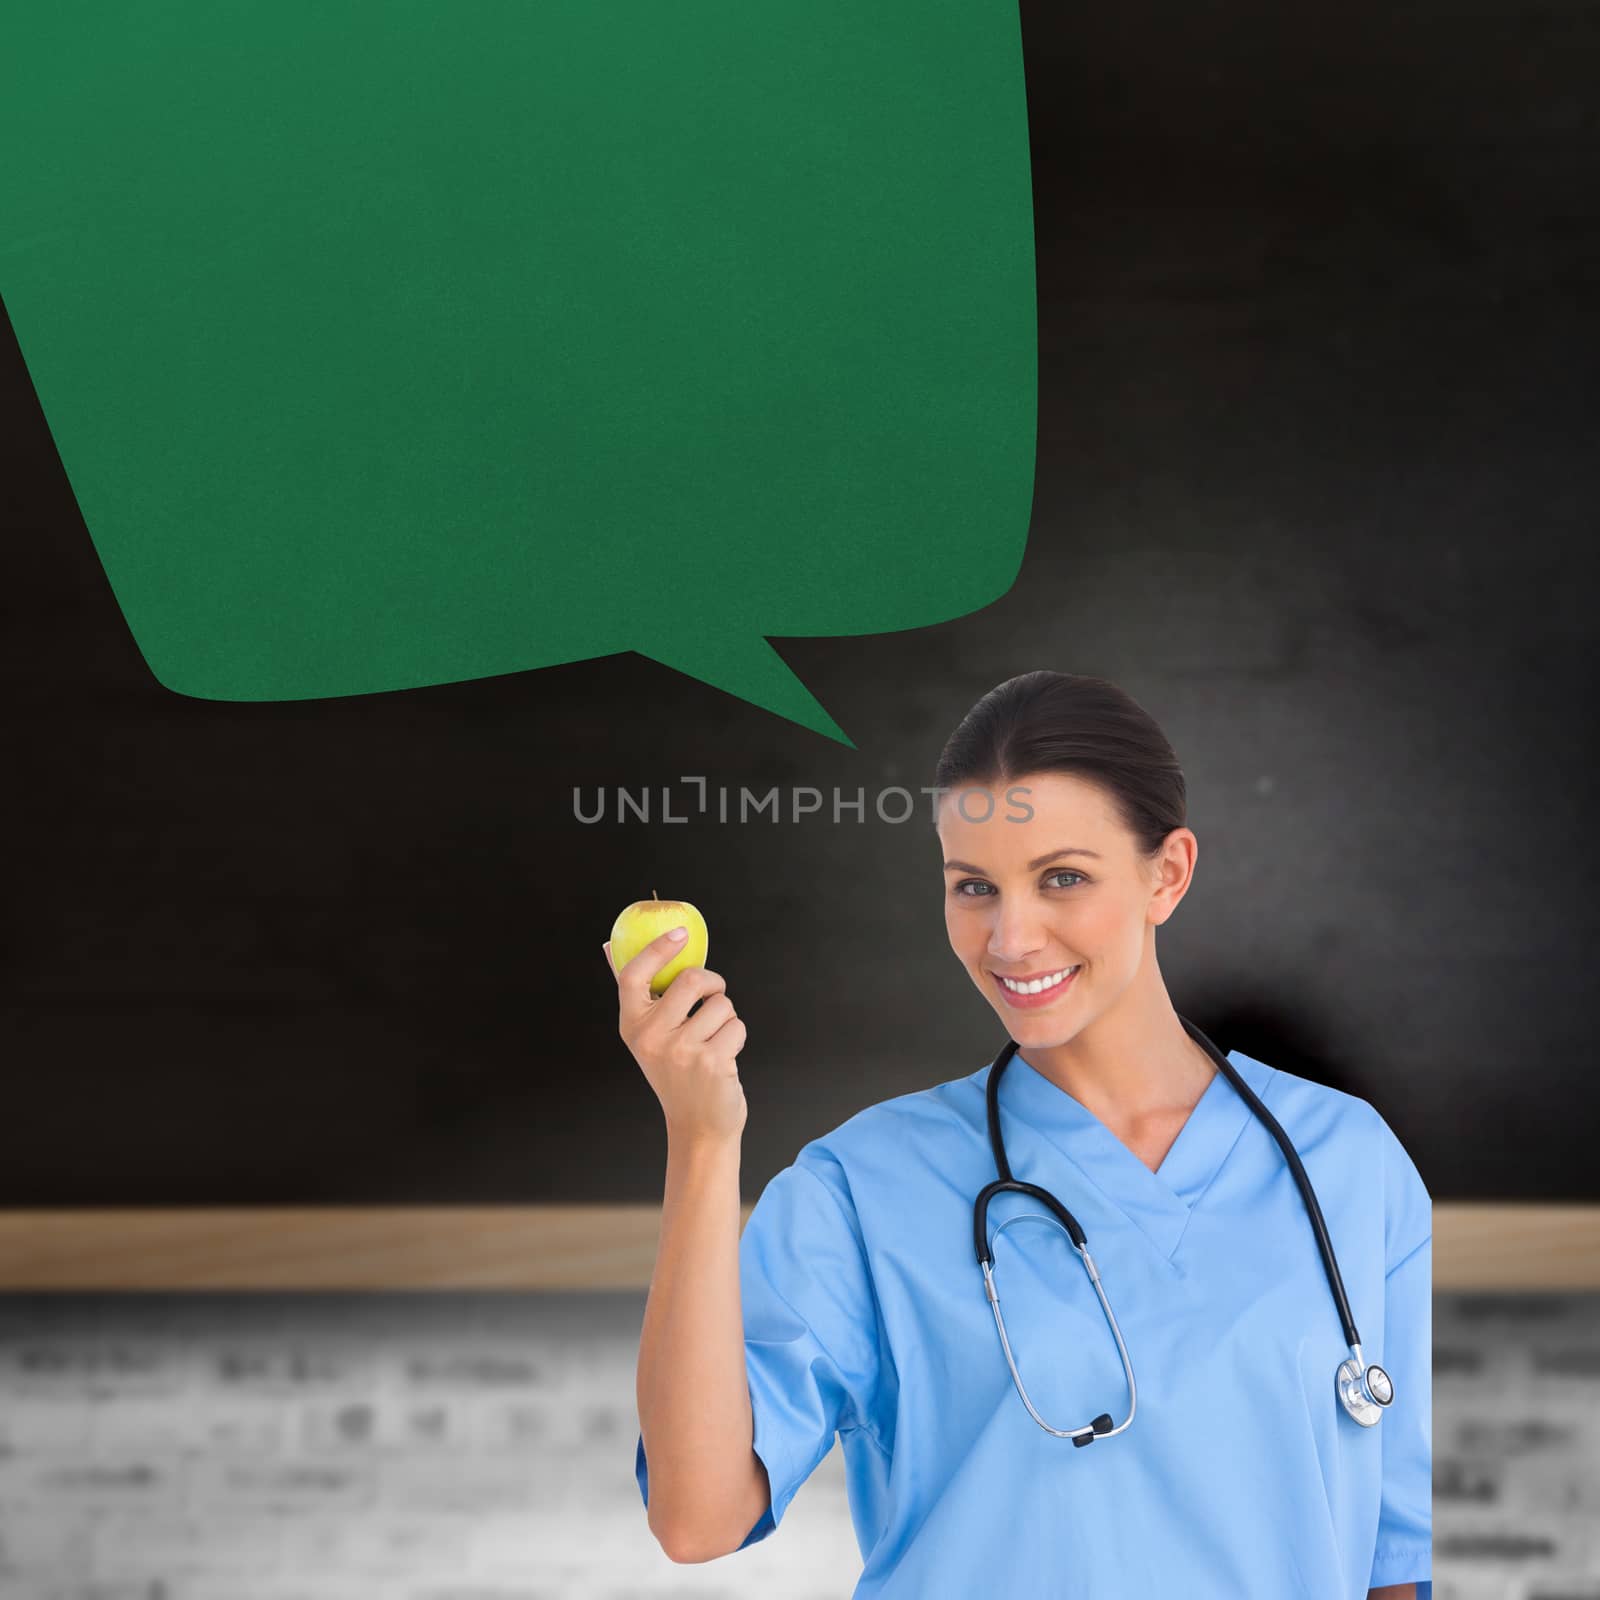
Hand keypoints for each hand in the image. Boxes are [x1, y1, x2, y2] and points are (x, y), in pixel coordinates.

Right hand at [605, 929, 747, 1143]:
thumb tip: (610, 947)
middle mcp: (652, 1038)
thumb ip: (637, 993)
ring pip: (722, 1003)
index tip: (679, 933)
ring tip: (714, 1042)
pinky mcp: (711, 1062)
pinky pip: (737, 1025)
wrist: (698, 1126)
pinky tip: (724, 1058)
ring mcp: (681, 1051)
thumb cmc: (676, 1073)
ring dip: (726, 1018)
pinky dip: (737, 1037)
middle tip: (714, 995)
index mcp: (632, 1026)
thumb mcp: (650, 1036)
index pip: (633, 976)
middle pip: (691, 980)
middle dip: (713, 983)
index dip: (656, 949)